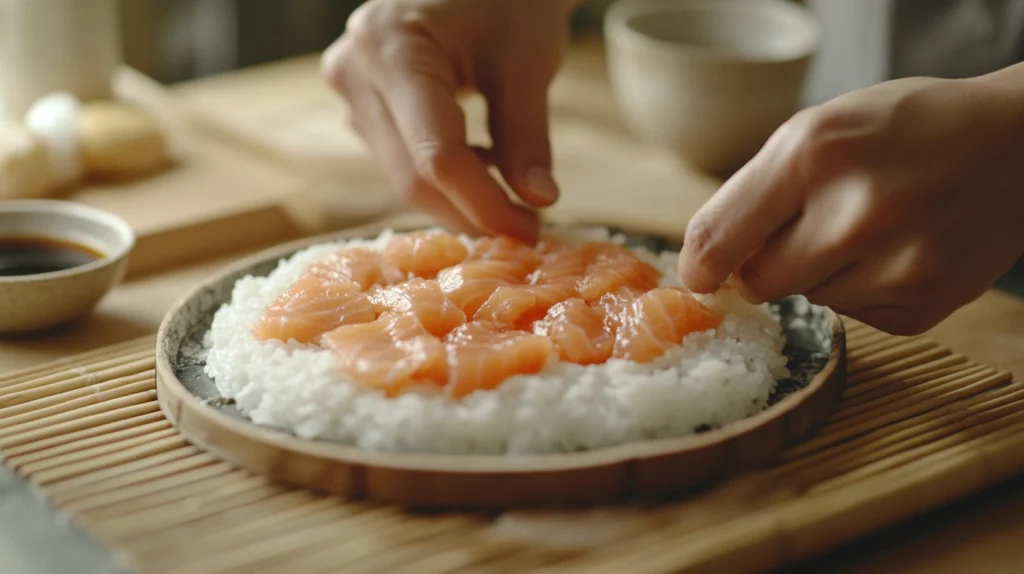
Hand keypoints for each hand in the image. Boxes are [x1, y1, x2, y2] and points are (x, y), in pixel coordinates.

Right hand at [321, 0, 578, 242]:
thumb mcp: (526, 61)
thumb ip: (527, 135)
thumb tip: (539, 202)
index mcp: (391, 48)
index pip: (435, 156)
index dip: (484, 204)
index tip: (530, 232)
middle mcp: (354, 71)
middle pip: (411, 175)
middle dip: (472, 211)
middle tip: (528, 229)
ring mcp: (349, 89)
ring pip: (403, 175)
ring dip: (459, 198)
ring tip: (513, 196)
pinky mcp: (360, 104)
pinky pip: (399, 159)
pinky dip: (444, 177)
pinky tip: (484, 164)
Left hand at [677, 70, 1023, 334]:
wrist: (1016, 145)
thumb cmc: (904, 131)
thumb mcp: (820, 129)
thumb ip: (755, 193)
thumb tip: (705, 266)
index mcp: (814, 154)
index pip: (719, 238)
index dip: (700, 265)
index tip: (698, 276)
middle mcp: (855, 214)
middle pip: (759, 282)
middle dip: (767, 262)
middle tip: (807, 228)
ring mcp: (896, 266)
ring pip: (809, 298)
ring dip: (821, 272)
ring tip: (869, 228)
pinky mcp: (925, 304)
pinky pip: (856, 315)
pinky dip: (864, 289)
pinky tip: (897, 250)